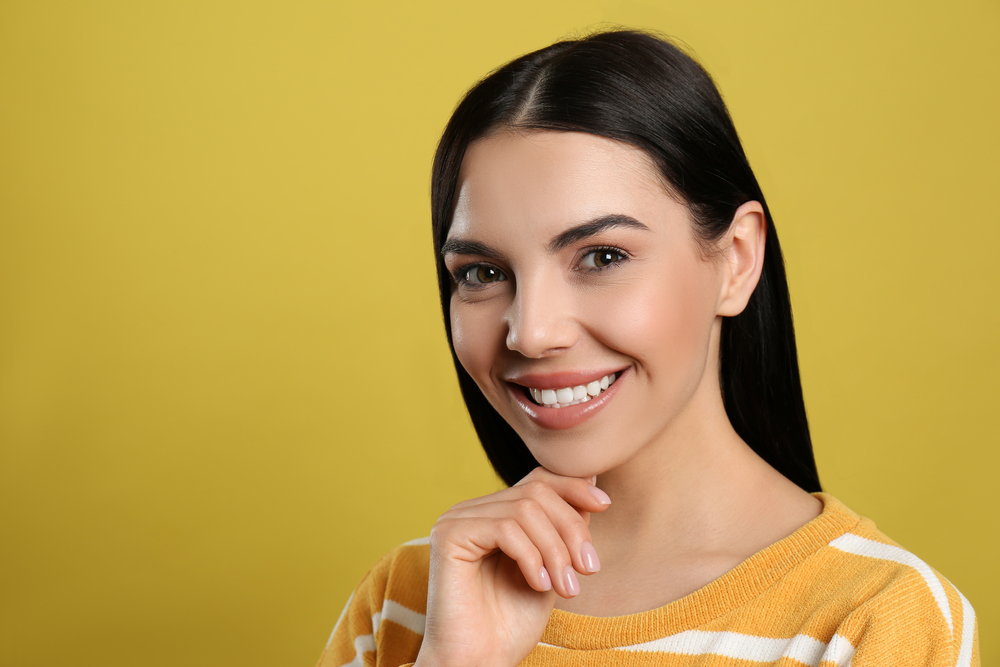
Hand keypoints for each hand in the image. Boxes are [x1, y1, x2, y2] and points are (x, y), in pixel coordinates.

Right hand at [413, 467, 611, 666]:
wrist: (479, 663)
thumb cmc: (512, 623)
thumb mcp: (552, 567)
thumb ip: (564, 527)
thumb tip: (592, 482)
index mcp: (493, 513)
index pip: (537, 479)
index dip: (573, 486)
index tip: (605, 505)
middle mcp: (472, 510)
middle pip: (535, 492)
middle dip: (571, 528)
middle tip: (588, 569)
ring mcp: (457, 520)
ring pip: (524, 510)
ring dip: (556, 549)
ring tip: (567, 587)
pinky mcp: (448, 536)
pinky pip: (504, 529)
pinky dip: (532, 557)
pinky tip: (540, 585)